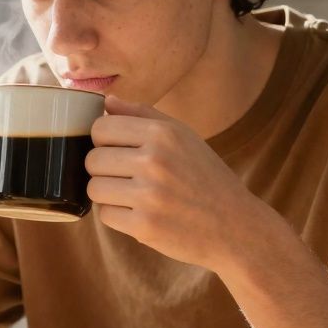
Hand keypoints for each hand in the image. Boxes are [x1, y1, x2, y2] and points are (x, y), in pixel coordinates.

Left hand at [86, 96, 275, 270]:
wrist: (236, 226)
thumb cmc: (205, 177)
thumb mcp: (183, 137)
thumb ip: (143, 115)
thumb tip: (107, 100)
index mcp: (163, 134)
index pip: (99, 128)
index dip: (103, 141)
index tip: (118, 150)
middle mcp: (155, 161)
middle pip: (92, 159)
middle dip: (104, 169)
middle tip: (128, 177)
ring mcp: (149, 195)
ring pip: (93, 188)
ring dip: (108, 194)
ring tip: (133, 195)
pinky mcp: (144, 226)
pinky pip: (104, 215)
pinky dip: (118, 216)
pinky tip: (140, 213)